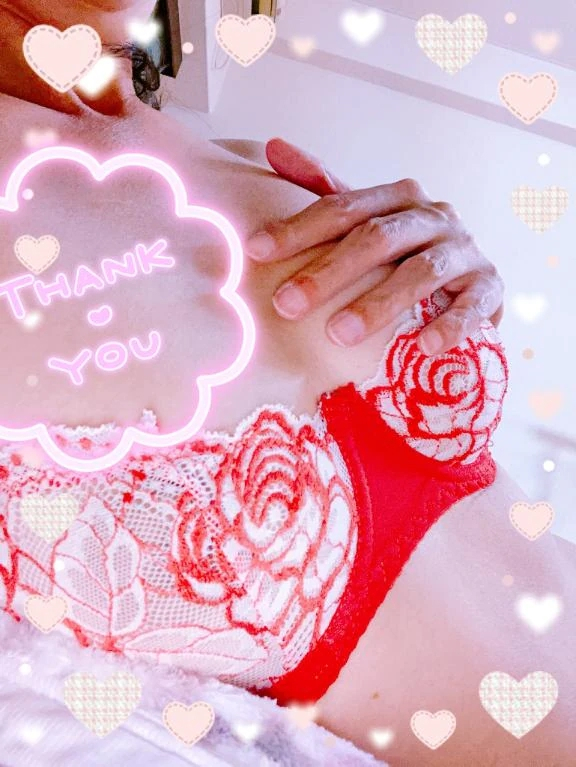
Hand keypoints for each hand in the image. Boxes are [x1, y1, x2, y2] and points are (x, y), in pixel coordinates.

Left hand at [246, 138, 504, 355]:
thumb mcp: (366, 219)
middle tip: (286, 305)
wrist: (469, 277)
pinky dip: (450, 325)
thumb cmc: (405, 251)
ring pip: (421, 272)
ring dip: (379, 304)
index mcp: (398, 197)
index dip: (298, 229)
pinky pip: (473, 305)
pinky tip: (423, 346)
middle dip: (329, 272)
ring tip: (338, 335)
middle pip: (377, 238)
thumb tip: (272, 147)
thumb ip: (325, 189)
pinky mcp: (490, 287)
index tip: (255, 252)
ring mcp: (464, 251)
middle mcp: (434, 216)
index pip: (342, 208)